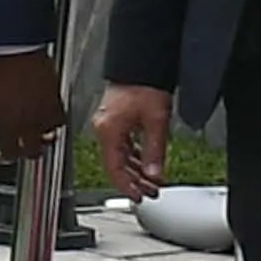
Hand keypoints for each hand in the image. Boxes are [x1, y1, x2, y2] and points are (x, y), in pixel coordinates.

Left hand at [0, 45, 63, 161]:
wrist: (13, 47)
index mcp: (8, 125)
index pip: (10, 152)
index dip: (6, 157)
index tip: (2, 155)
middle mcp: (29, 122)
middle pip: (34, 149)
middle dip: (28, 153)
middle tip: (23, 150)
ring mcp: (44, 110)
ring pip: (51, 135)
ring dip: (45, 139)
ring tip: (39, 137)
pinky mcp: (56, 96)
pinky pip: (61, 116)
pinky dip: (56, 122)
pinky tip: (50, 118)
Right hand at [89, 78, 172, 201]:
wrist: (141, 63)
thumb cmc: (145, 86)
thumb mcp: (156, 122)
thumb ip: (155, 152)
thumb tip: (154, 175)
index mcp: (109, 132)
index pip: (115, 169)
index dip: (128, 186)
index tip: (139, 197)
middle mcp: (104, 129)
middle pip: (116, 164)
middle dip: (134, 181)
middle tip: (150, 192)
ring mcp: (108, 124)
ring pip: (120, 155)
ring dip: (136, 170)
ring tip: (151, 181)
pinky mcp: (115, 118)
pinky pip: (123, 144)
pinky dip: (134, 156)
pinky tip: (145, 162)